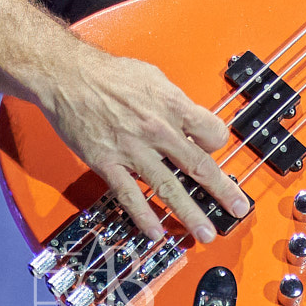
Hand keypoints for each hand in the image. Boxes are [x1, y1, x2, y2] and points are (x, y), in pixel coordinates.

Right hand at [37, 44, 251, 243]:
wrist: (67, 75)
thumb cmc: (108, 73)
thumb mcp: (152, 76)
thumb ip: (173, 101)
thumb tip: (189, 118)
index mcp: (172, 105)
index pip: (211, 133)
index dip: (217, 144)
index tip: (213, 151)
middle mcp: (157, 129)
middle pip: (198, 166)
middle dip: (222, 191)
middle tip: (238, 209)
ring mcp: (133, 149)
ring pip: (168, 187)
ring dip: (189, 213)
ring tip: (206, 233)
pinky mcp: (107, 162)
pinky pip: (129, 194)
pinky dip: (143, 216)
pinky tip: (156, 231)